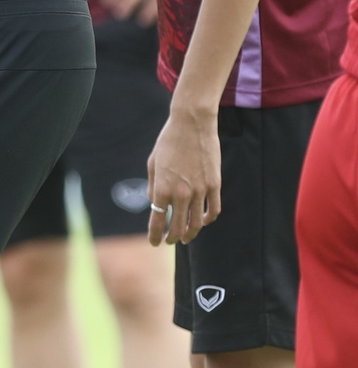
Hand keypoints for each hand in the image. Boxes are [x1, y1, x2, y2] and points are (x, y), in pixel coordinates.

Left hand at [147, 105, 220, 245]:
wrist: (192, 125)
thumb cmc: (168, 142)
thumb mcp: (153, 164)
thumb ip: (154, 186)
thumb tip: (155, 203)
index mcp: (163, 188)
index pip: (158, 221)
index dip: (155, 235)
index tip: (155, 243)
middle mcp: (181, 193)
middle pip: (178, 226)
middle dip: (173, 237)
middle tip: (170, 242)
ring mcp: (200, 190)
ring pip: (196, 222)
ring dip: (191, 233)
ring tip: (186, 237)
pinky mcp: (215, 184)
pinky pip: (213, 209)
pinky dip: (207, 219)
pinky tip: (202, 221)